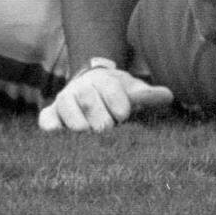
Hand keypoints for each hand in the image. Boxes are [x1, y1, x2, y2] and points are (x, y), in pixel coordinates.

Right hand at [38, 60, 173, 131]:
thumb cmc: (116, 95)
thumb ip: (149, 95)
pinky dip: (51, 125)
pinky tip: (59, 134)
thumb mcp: (133, 91)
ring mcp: (65, 100)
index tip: (125, 115)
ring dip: (76, 120)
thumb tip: (169, 96)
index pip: (110, 88)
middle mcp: (83, 88)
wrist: (90, 88)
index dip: (118, 101)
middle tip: (106, 128)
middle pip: (88, 98)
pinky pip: (46, 118)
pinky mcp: (50, 114)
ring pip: (67, 106)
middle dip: (98, 114)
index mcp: (104, 80)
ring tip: (86, 131)